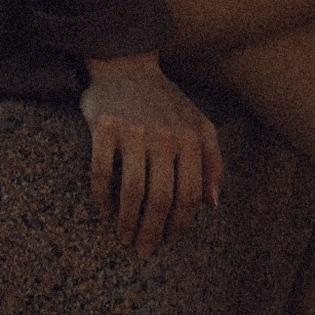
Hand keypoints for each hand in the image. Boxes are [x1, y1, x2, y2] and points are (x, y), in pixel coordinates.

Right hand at [81, 57, 224, 257]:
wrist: (126, 64)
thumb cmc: (165, 102)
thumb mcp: (198, 124)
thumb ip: (212, 161)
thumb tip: (212, 205)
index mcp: (189, 137)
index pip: (190, 193)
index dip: (181, 223)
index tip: (170, 240)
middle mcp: (164, 135)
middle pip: (161, 197)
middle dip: (153, 231)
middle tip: (144, 251)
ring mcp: (133, 131)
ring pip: (133, 190)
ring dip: (128, 222)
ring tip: (124, 238)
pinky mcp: (104, 126)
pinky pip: (101, 171)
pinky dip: (103, 197)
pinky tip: (104, 212)